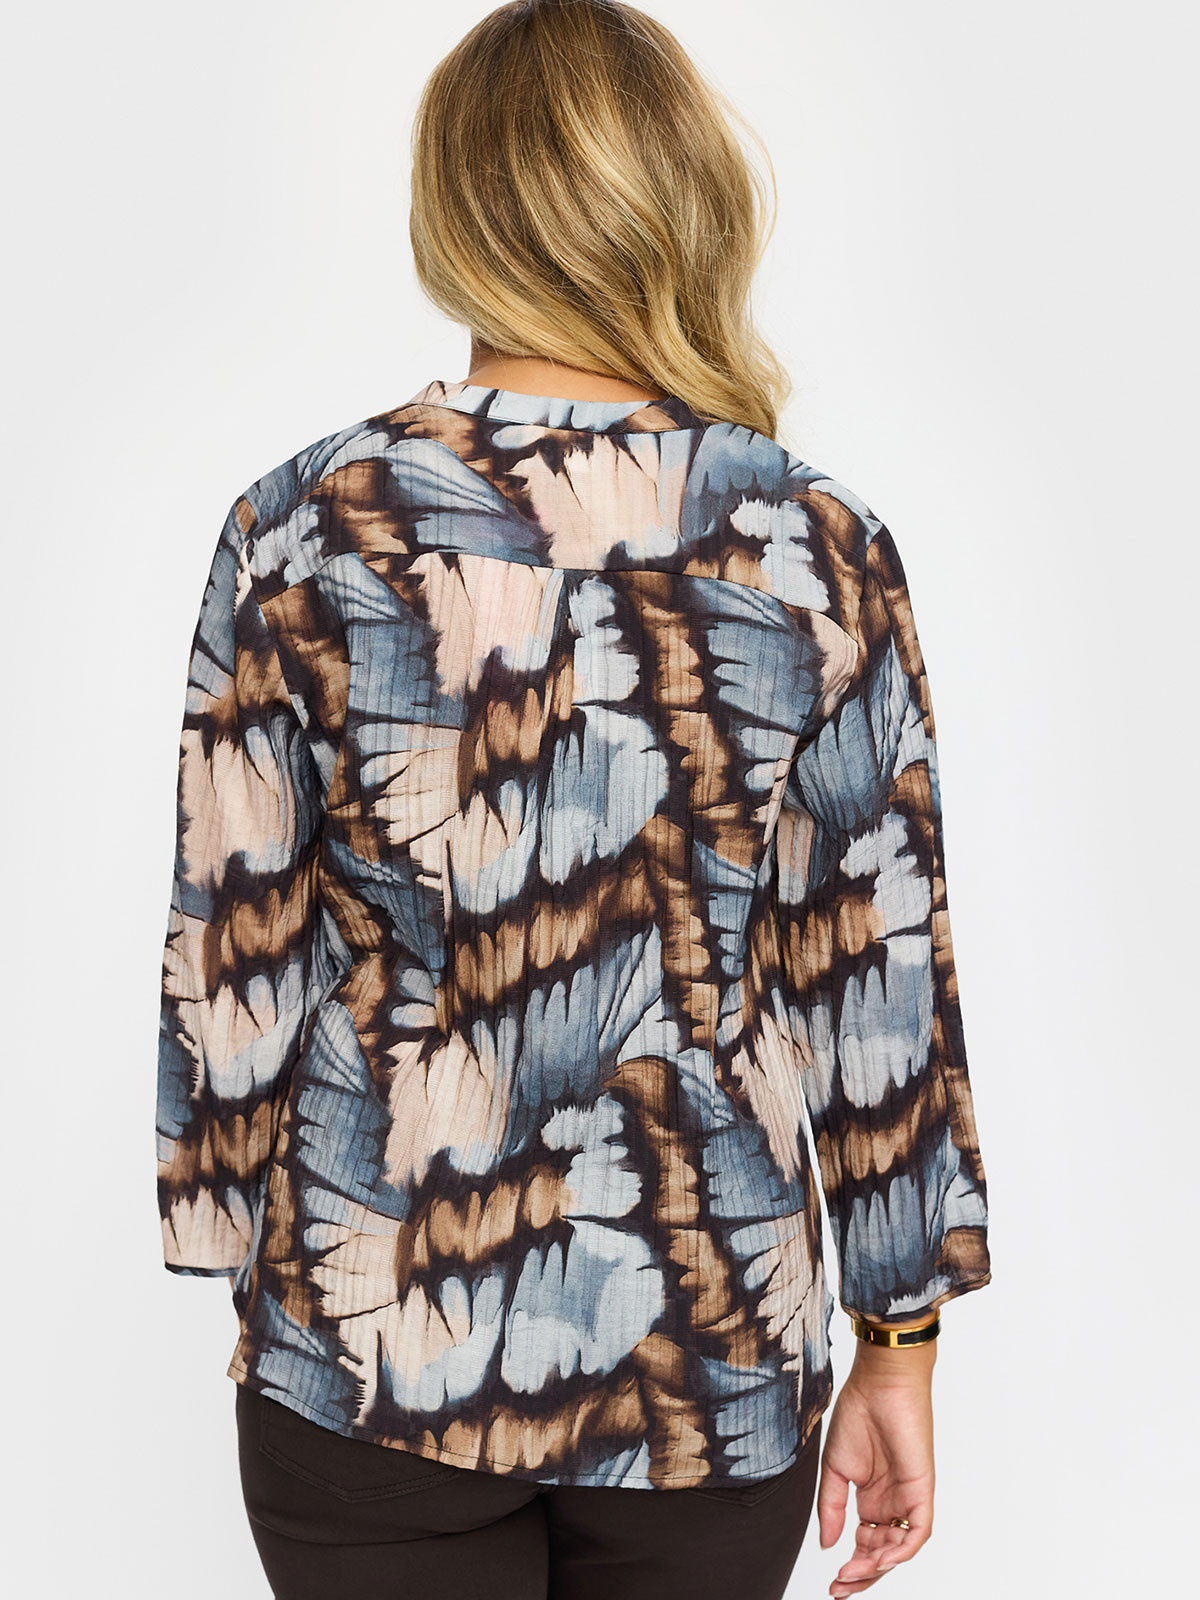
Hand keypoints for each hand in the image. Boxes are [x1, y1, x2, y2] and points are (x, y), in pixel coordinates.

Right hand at [817, 1333, 936, 1596]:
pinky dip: (901, 1549)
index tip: (833, 1582)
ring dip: (878, 1566)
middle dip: (863, 1574)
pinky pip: (917, 1530)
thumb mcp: (835, 1468)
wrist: (878, 1382)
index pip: (866, 1544)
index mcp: (872, 1497)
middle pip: (882, 1552)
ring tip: (853, 1574)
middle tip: (841, 1587)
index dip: (852, 1566)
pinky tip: (879, 1558)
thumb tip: (826, 1544)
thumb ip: (830, 1508)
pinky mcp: (922, 1489)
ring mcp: (908, 1496)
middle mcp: (892, 1502)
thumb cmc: (857, 1413)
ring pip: (900, 1547)